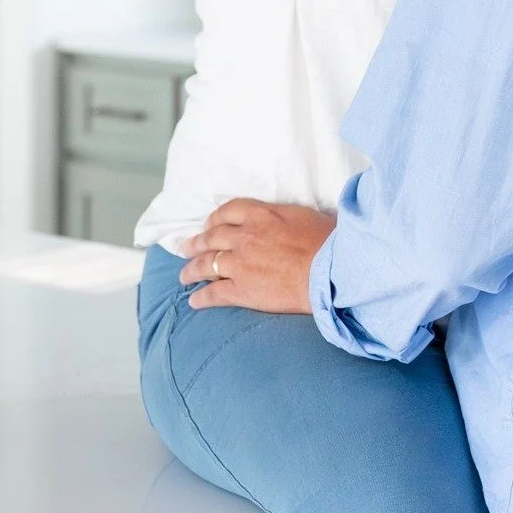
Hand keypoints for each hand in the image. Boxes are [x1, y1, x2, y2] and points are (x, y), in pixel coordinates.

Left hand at [179, 200, 336, 313]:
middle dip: (196, 242)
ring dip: (191, 270)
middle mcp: (244, 236)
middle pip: (211, 237)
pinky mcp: (240, 290)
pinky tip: (194, 301)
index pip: (229, 211)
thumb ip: (284, 216)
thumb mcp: (304, 215)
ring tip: (184, 275)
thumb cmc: (327, 242)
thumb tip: (286, 220)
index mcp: (261, 215)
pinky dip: (201, 298)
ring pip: (205, 264)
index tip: (210, 224)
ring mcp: (239, 264)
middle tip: (186, 247)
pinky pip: (213, 293)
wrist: (328, 272)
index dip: (215, 218)